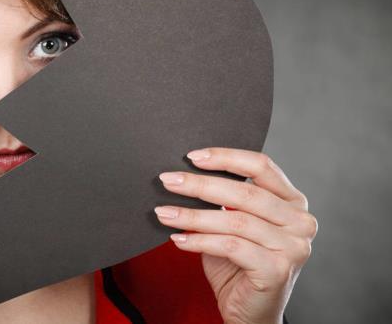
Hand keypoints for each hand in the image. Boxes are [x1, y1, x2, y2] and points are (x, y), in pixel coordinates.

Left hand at [154, 148, 316, 323]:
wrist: (251, 315)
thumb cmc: (240, 265)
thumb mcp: (234, 224)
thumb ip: (224, 200)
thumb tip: (184, 175)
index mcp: (293, 201)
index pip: (261, 166)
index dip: (225, 156)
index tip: (192, 156)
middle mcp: (300, 221)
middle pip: (245, 192)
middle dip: (200, 184)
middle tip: (168, 181)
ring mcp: (293, 247)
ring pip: (234, 220)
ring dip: (193, 215)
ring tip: (164, 212)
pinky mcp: (277, 270)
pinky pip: (230, 246)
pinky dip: (199, 240)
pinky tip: (178, 238)